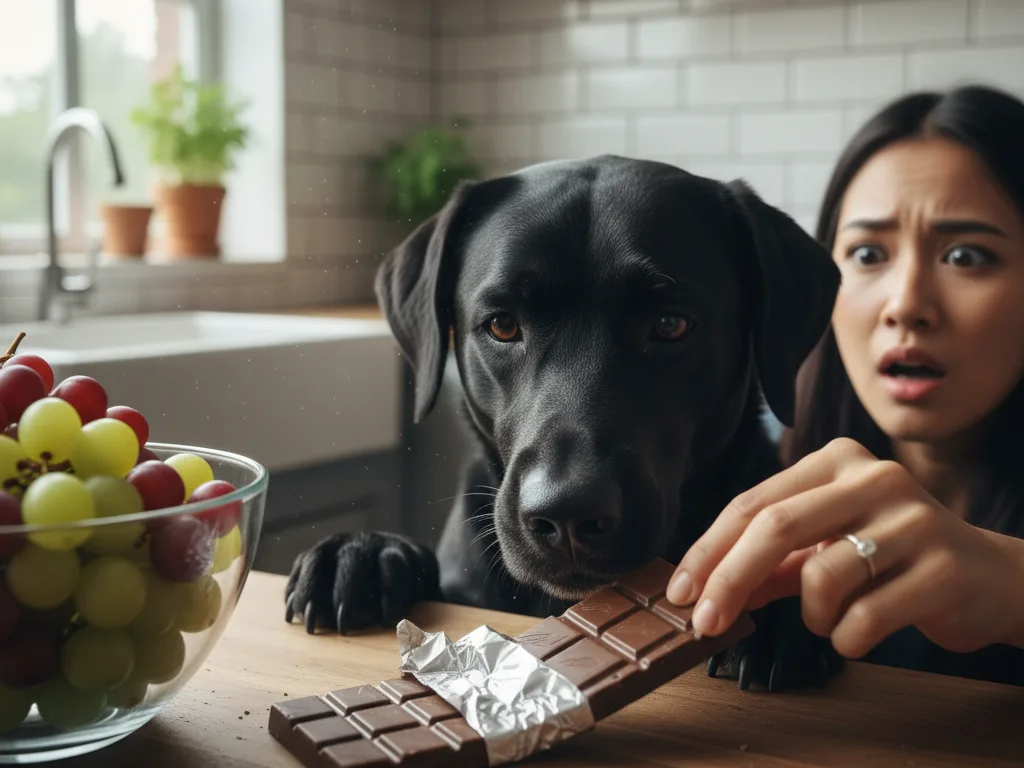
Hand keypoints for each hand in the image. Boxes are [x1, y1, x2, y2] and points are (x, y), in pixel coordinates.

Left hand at [667, 438, 1023, 658]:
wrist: (990, 579)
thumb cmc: (892, 559)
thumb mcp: (825, 548)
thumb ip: (770, 563)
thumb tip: (704, 591)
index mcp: (836, 461)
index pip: (752, 503)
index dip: (709, 551)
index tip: (680, 592)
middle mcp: (874, 477)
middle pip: (775, 526)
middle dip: (728, 580)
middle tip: (704, 624)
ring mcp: (914, 519)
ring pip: (822, 575)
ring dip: (809, 615)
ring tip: (828, 620)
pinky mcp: (943, 569)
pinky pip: (864, 617)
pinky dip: (846, 638)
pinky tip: (858, 633)